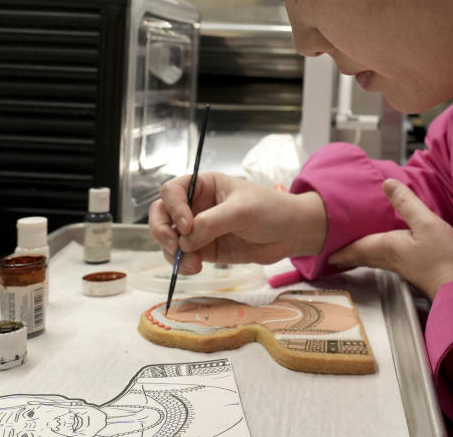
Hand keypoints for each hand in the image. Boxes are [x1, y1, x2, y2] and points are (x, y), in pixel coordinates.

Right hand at [148, 172, 327, 273]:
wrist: (291, 233)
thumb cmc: (270, 210)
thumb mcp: (241, 210)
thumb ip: (211, 223)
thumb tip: (185, 240)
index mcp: (203, 185)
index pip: (171, 191)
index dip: (173, 208)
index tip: (187, 226)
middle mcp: (196, 205)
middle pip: (161, 214)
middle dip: (161, 231)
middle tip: (175, 247)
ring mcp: (198, 228)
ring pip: (168, 239)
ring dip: (172, 253)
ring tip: (193, 264)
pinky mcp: (205, 249)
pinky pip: (182, 256)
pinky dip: (182, 264)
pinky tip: (195, 268)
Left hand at [327, 179, 452, 299]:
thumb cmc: (444, 259)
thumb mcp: (425, 223)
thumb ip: (406, 203)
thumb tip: (386, 184)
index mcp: (387, 247)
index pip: (356, 248)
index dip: (339, 249)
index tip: (324, 251)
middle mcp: (391, 259)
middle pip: (362, 255)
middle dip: (347, 252)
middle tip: (333, 251)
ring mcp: (403, 267)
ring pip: (375, 258)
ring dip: (362, 253)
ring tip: (354, 248)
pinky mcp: (416, 270)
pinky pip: (390, 259)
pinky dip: (381, 253)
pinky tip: (388, 249)